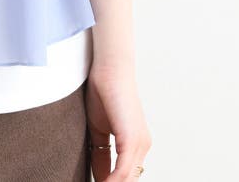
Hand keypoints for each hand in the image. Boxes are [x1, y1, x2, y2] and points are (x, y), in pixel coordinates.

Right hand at [85, 61, 151, 180]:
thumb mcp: (98, 128)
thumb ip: (99, 150)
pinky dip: (112, 180)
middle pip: (128, 179)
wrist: (109, 68)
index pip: (123, 174)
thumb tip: (97, 173)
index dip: (108, 181)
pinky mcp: (133, 139)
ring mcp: (140, 143)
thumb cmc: (103, 91)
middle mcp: (141, 146)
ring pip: (128, 178)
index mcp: (135, 144)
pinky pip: (124, 169)